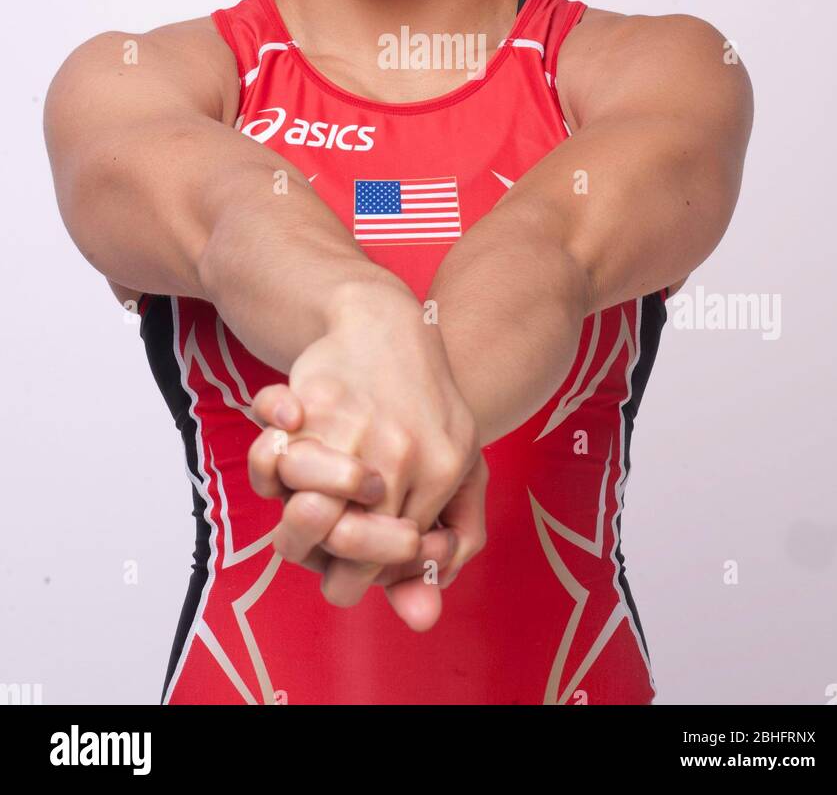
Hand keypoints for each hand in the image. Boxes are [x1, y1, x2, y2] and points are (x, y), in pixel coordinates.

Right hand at [247, 279, 485, 622]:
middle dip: (326, 547)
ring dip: (296, 509)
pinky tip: (287, 431)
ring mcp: (355, 428)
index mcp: (443, 469)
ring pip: (303, 510)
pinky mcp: (313, 403)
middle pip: (346, 543)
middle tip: (324, 524)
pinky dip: (270, 458)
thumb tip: (424, 621)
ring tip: (303, 491)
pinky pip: (273, 457)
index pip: (392, 562)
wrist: (390, 324)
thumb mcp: (459, 469)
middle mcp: (399, 453)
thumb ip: (452, 545)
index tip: (352, 556)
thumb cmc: (429, 407)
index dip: (363, 570)